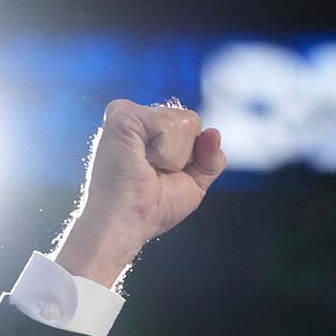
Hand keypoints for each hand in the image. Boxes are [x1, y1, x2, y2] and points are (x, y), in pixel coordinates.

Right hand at [55, 99, 226, 287]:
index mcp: (149, 129)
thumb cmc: (151, 208)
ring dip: (173, 157)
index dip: (191, 156)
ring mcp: (126, 112)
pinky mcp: (121, 115)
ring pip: (184, 122)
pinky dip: (164, 152)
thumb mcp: (194, 183)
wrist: (127, 223)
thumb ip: (211, 158)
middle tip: (153, 173)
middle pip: (192, 120)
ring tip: (146, 169)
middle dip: (184, 156)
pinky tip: (142, 162)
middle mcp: (137, 117)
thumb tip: (214, 132)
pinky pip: (168, 125)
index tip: (163, 174)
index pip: (192, 125)